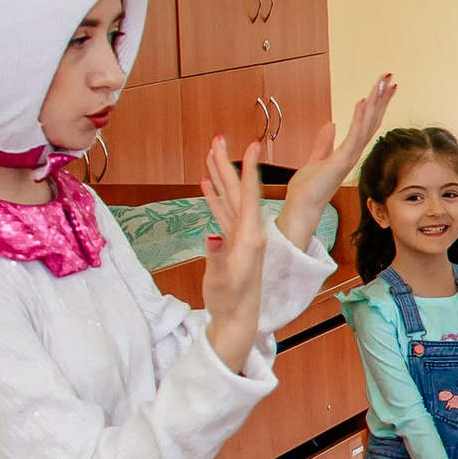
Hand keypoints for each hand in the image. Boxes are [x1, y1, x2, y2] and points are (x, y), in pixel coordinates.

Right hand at [199, 137, 268, 372]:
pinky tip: (206, 185)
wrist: (237, 319)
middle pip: (238, 191)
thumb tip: (212, 236)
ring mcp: (240, 237)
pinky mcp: (232, 244)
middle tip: (217, 138)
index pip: (250, 195)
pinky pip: (223, 214)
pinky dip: (214, 198)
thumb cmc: (229, 301)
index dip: (249, 169)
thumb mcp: (221, 279)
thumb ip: (217, 257)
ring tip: (210, 155)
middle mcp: (248, 232)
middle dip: (227, 164)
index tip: (252, 145)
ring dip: (219, 177)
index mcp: (250, 236)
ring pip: (229, 199)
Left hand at [280, 74, 393, 244]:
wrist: (302, 206)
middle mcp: (353, 153)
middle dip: (381, 99)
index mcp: (348, 151)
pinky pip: (353, 136)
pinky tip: (363, 102)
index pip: (366, 124)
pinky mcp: (341, 161)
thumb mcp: (315, 159)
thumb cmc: (308, 189)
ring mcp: (349, 157)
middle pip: (372, 120)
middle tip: (390, 78)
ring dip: (376, 103)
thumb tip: (331, 125)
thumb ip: (324, 142)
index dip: (376, 105)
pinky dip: (359, 119)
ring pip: (367, 125)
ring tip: (383, 83)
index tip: (383, 88)